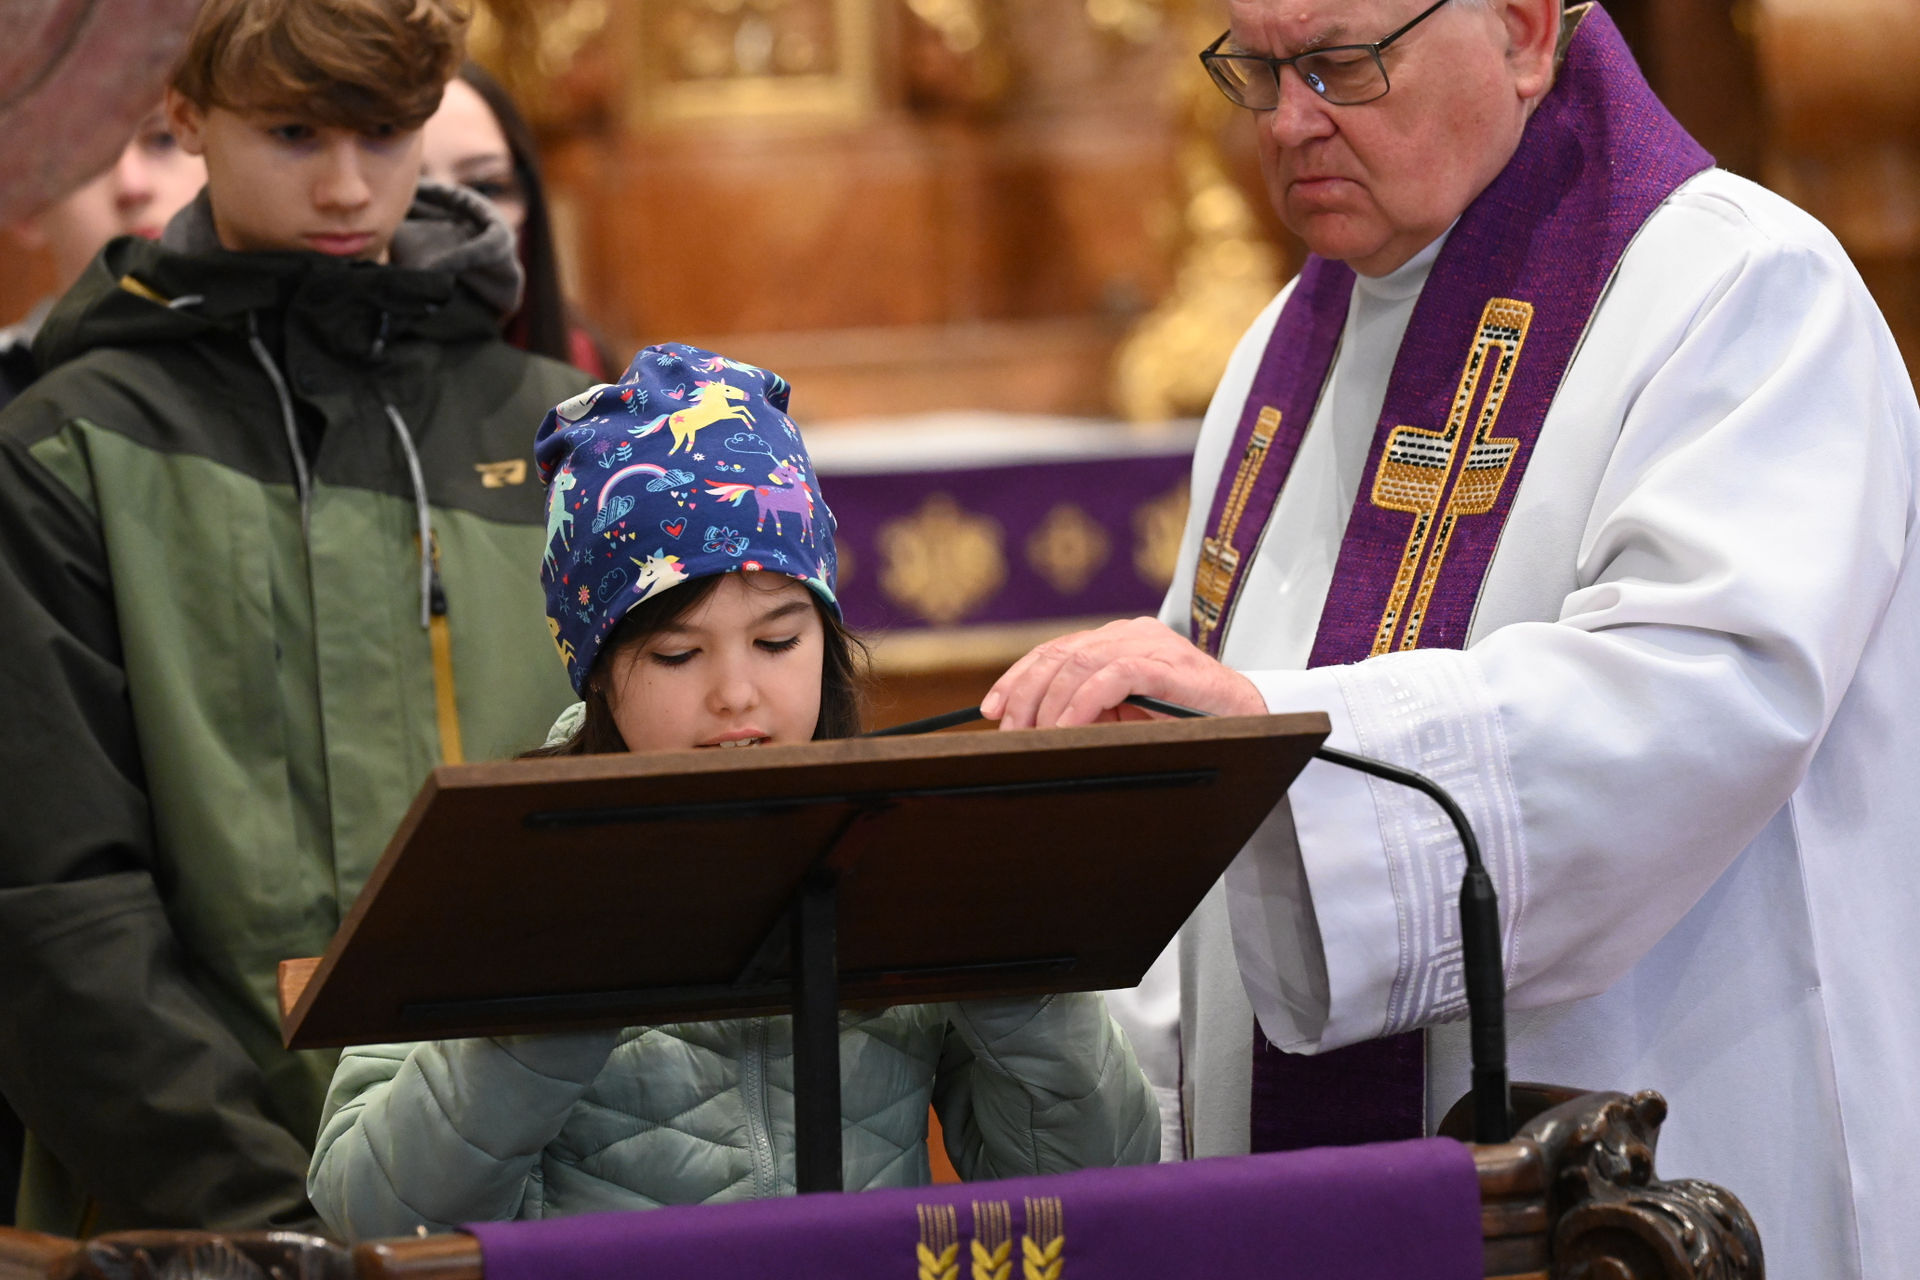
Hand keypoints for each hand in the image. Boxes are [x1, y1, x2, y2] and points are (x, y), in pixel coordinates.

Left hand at [980, 617, 1267, 728]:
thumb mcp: (1129, 716)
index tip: (991, 707)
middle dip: (1027, 693)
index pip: (1055, 651)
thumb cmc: (1190, 722)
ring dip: (1051, 703)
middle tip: (1010, 730)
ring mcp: (1149, 645)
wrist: (1254, 719)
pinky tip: (1070, 726)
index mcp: (1118, 642)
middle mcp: (1130, 634)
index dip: (1019, 677)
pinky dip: (1084, 702)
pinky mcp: (1166, 664)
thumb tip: (1036, 732)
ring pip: (1080, 663)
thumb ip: (1093, 712)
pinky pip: (1114, 676)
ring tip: (1037, 736)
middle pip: (1060, 654)